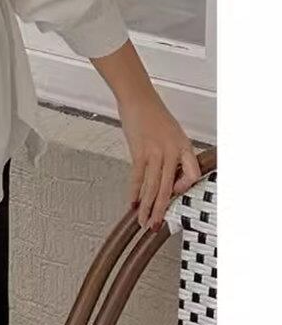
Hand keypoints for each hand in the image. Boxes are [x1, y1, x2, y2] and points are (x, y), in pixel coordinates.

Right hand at [118, 88, 200, 230]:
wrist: (138, 99)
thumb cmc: (154, 114)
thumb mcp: (173, 133)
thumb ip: (173, 153)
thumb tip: (168, 174)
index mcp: (183, 146)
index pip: (192, 175)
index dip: (183, 188)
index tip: (174, 195)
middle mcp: (172, 151)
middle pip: (168, 187)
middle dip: (160, 209)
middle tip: (155, 224)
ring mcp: (155, 152)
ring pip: (152, 186)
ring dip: (146, 206)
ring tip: (142, 220)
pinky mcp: (139, 151)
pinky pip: (137, 176)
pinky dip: (134, 191)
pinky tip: (132, 202)